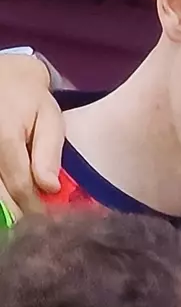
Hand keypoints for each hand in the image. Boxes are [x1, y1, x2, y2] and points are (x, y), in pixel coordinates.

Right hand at [0, 53, 64, 218]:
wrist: (3, 77)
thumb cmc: (31, 99)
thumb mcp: (50, 119)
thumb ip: (48, 153)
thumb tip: (50, 187)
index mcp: (5, 137)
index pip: (20, 186)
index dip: (35, 209)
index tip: (50, 224)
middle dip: (18, 214)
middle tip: (37, 229)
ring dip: (5, 208)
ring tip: (23, 221)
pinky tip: (10, 202)